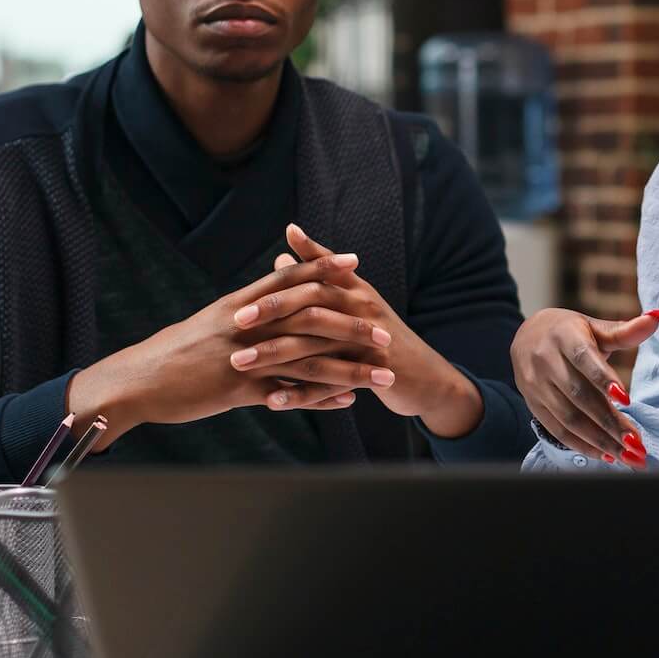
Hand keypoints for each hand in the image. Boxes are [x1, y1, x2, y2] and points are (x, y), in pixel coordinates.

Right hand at [67, 252, 372, 445]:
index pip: (287, 279)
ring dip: (348, 367)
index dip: (321, 267)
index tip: (354, 260)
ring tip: (382, 372)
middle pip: (308, 319)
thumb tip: (266, 300)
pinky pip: (287, 393)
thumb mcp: (209, 323)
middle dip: (350, 324)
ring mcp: (243, 358)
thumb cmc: (173, 353)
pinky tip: (347, 402)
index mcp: (237, 306)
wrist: (136, 381)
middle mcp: (244, 327)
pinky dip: (319, 397)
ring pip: (306, 360)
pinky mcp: (237, 389)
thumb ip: (243, 311)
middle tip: (385, 330)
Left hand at [245, 224, 485, 436]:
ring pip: (315, 345)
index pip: (315, 274)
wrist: (423, 376)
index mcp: (354, 290)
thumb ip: (318, 278)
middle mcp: (362, 310)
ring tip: (240, 362)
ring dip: (274, 354)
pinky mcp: (372, 372)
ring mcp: (368, 342)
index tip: (244, 289)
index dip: (281, 279)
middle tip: (236, 322)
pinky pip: (329, 384)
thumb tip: (282, 257)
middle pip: (312, 304)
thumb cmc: (380, 335)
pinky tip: (271, 401)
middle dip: (272, 312)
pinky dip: (299, 393)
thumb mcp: (352, 302)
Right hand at [510, 306, 658, 465]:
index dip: (604, 379)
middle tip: (636, 443)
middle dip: (610, 422)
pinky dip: (582, 445)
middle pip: (579, 396)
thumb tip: (658, 317)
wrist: (526, 336)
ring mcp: (536, 385)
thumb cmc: (570, 332)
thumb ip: (625, 330)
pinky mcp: (533, 404)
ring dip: (599, 440)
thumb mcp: (594, 327)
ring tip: (627, 455)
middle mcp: (545, 361)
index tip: (626, 399)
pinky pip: (557, 430)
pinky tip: (606, 454)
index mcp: (564, 336)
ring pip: (569, 418)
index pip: (584, 359)